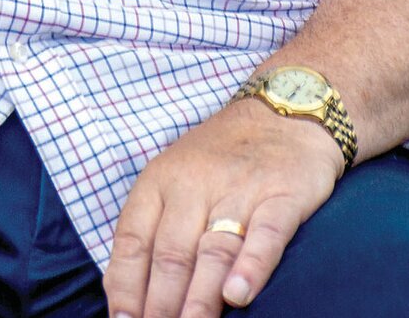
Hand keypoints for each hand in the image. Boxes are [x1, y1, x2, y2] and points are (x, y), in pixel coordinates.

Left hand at [103, 98, 343, 317]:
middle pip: (170, 252)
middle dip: (159, 304)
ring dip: (198, 297)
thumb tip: (125, 294)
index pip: (132, 238)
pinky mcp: (282, 195)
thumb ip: (154, 231)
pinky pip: (265, 234)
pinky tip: (238, 297)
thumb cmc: (222, 159)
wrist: (284, 110)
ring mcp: (239, 189)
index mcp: (160, 181)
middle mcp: (193, 183)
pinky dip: (251, 267)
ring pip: (213, 250)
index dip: (125, 285)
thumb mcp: (176, 181)